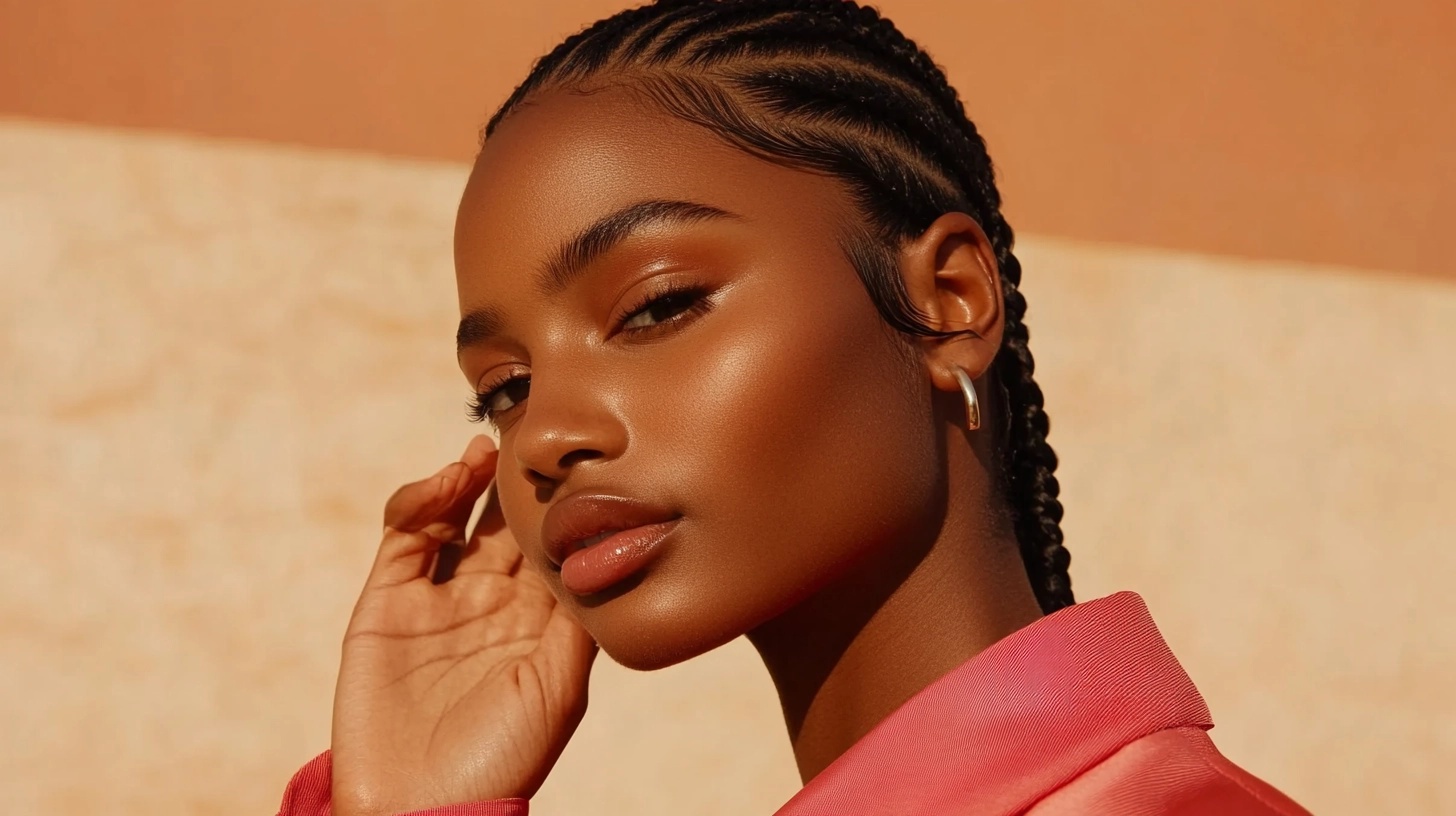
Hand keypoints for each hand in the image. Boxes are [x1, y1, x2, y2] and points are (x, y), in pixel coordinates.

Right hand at [330, 435, 596, 815]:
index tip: (576, 455)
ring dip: (467, 479)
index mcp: (535, 619)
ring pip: (453, 518)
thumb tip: (608, 551)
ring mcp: (436, 598)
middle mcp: (488, 600)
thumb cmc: (503, 758)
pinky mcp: (385, 602)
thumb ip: (577, 619)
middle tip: (527, 428)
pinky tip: (447, 483)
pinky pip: (404, 538)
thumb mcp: (559, 687)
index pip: (550, 542)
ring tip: (486, 452)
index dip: (559, 499)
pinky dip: (421, 502)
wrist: (422, 807)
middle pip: (503, 520)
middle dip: (514, 477)